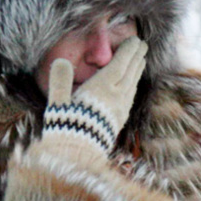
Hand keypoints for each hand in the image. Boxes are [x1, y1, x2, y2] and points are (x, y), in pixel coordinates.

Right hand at [44, 37, 147, 156]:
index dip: (128, 52)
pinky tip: (131, 88)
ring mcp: (120, 111)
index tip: (135, 41)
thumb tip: (60, 61)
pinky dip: (133, 87)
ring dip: (137, 71)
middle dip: (136, 58)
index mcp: (102, 89)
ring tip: (140, 62)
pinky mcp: (119, 122)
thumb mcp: (58, 104)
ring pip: (132, 86)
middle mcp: (115, 98)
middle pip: (130, 73)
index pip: (120, 65)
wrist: (78, 159)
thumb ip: (59, 81)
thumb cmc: (65, 129)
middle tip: (142, 46)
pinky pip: (130, 98)